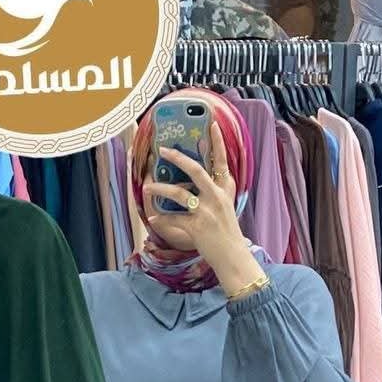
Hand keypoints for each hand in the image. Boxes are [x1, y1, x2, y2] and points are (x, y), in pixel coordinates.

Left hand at [143, 123, 263, 296]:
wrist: (233, 257)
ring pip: (179, 194)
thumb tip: (187, 186)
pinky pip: (173, 219)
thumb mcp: (224, 208)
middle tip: (162, 150)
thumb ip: (211, 194)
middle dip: (178, 158)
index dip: (217, 142)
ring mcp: (207, 212)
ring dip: (160, 189)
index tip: (211, 124)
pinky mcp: (197, 227)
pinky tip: (152, 217)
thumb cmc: (226, 233)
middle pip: (196, 170)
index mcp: (225, 190)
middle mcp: (217, 197)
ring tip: (148, 187)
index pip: (222, 161)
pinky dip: (160, 218)